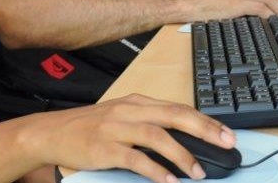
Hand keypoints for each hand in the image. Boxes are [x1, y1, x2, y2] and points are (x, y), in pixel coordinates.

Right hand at [25, 94, 235, 182]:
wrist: (51, 132)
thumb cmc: (89, 127)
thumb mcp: (121, 117)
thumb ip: (149, 123)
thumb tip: (184, 138)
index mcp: (136, 102)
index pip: (178, 107)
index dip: (205, 120)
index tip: (227, 133)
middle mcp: (129, 111)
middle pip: (174, 115)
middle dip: (204, 129)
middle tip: (226, 143)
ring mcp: (116, 129)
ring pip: (157, 136)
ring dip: (181, 154)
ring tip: (197, 172)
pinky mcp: (104, 149)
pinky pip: (135, 159)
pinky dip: (155, 170)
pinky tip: (168, 181)